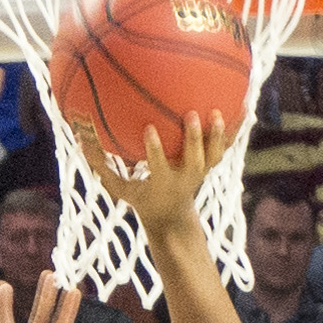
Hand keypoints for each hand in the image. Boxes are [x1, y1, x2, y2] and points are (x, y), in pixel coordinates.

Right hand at [73, 109, 230, 245]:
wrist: (171, 217)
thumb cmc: (142, 198)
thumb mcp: (120, 188)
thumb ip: (101, 167)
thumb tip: (79, 139)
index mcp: (163, 181)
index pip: (159, 165)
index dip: (155, 149)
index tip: (149, 129)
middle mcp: (185, 177)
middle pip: (194, 160)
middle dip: (194, 140)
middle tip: (191, 114)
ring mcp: (201, 172)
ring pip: (214, 155)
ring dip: (217, 136)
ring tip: (218, 112)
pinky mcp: (210, 166)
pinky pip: (225, 147)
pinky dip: (234, 129)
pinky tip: (243, 105)